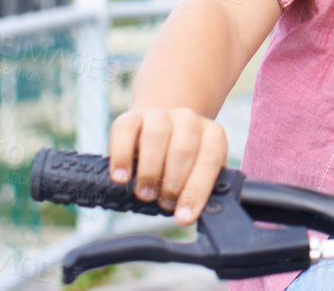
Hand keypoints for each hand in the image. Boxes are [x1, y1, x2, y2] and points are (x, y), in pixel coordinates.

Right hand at [107, 106, 227, 224]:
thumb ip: (199, 190)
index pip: (210, 159)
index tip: (184, 217)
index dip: (197, 190)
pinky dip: (121, 156)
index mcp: (211, 134)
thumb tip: (191, 214)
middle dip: (173, 183)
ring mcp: (159, 115)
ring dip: (150, 171)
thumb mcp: (196, 174)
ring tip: (146, 194)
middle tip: (164, 203)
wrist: (158, 134)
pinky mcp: (131, 117)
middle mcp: (188, 119)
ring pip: (157, 136)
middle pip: (184, 149)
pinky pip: (125, 131)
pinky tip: (121, 178)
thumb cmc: (180, 164)